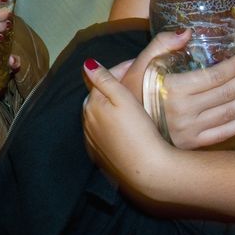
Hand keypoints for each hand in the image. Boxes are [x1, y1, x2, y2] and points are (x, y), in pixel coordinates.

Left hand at [82, 56, 173, 197]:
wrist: (147, 171)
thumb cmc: (138, 132)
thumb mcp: (123, 99)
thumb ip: (104, 80)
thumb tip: (87, 64)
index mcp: (91, 105)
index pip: (101, 80)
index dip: (119, 70)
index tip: (135, 66)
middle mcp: (86, 122)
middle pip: (97, 98)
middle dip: (111, 88)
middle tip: (134, 82)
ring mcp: (92, 141)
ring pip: (98, 116)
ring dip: (109, 108)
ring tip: (130, 104)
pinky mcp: (99, 156)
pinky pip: (101, 134)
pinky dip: (109, 126)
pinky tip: (123, 127)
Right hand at [121, 31, 234, 149]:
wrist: (119, 125)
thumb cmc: (130, 90)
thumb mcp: (139, 63)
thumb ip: (161, 44)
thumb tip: (187, 32)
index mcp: (173, 89)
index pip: (213, 77)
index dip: (233, 67)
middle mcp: (184, 111)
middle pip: (226, 94)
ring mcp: (189, 130)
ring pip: (228, 114)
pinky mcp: (191, 144)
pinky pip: (221, 135)